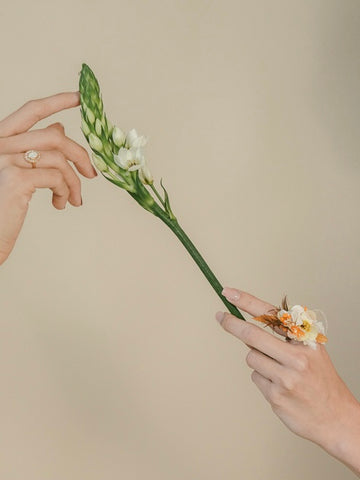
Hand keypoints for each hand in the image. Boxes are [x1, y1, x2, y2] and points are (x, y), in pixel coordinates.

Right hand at [0, 92, 96, 264]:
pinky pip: (57, 176)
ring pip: (59, 158)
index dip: (57, 101)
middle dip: (80, 154)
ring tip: (72, 199)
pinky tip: (60, 204)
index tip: (80, 97)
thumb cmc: (2, 208)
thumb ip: (34, 149)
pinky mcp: (16, 178)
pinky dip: (66, 190)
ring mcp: (6, 159)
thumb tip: (59, 128)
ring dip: (73, 181)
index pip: (30, 111)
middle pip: (54, 136)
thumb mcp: (17, 173)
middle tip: (91, 175)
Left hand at [216, 287, 359, 475]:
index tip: (229, 293)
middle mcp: (297, 358)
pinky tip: (282, 388)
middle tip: (220, 316)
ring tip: (280, 372)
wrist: (337, 419)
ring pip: (251, 357)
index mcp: (306, 341)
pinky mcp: (276, 396)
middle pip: (252, 335)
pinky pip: (256, 377)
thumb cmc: (321, 381)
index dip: (247, 301)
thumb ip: (286, 338)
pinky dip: (263, 379)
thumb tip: (251, 326)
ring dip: (258, 361)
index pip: (272, 315)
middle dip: (232, 323)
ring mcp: (286, 378)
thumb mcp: (312, 351)